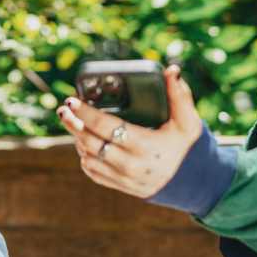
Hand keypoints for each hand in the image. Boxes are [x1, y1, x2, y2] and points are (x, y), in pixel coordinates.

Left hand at [57, 65, 203, 198]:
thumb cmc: (187, 146)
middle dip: (73, 124)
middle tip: (64, 109)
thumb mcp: (188, 121)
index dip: (86, 113)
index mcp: (144, 146)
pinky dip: (84, 156)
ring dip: (77, 138)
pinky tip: (82, 141)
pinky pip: (93, 172)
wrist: (193, 182)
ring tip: (72, 121)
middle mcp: (130, 164)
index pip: (106, 127)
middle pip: (91, 143)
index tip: (72, 100)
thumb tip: (171, 70)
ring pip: (88, 157)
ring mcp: (123, 178)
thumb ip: (179, 95)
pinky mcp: (120, 186)